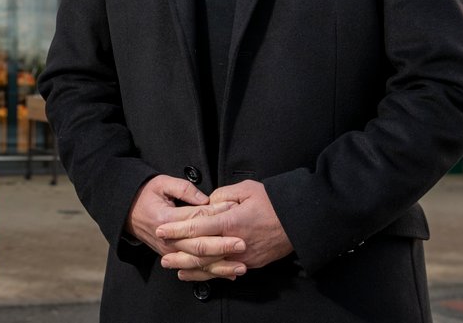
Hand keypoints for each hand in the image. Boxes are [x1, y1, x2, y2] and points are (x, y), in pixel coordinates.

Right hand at [125, 175, 239, 274]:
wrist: (127, 212)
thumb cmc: (145, 195)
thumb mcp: (161, 183)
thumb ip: (184, 189)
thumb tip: (205, 199)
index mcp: (165, 219)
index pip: (196, 218)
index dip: (216, 213)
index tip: (234, 209)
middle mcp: (168, 239)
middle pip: (199, 245)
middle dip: (222, 246)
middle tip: (242, 243)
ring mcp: (170, 251)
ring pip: (198, 262)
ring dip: (220, 266)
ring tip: (240, 266)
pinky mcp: (173, 257)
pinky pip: (194, 268)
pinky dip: (211, 273)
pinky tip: (228, 275)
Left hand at [155, 179, 291, 279]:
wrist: (300, 221)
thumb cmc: (274, 202)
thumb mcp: (246, 189)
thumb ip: (222, 195)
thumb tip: (207, 204)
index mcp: (231, 221)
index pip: (197, 227)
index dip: (177, 229)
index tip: (162, 230)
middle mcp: (235, 242)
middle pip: (200, 252)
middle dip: (179, 254)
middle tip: (163, 256)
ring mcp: (244, 256)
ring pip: (212, 267)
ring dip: (192, 269)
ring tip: (176, 269)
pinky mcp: (252, 263)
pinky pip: (227, 270)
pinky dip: (212, 274)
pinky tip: (202, 274)